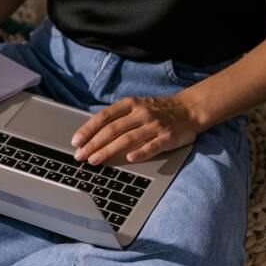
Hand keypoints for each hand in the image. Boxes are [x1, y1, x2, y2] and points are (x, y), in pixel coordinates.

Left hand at [70, 95, 198, 164]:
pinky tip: (129, 159)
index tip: (76, 141)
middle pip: (112, 129)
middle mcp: (141, 113)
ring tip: (95, 160)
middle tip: (80, 156)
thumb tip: (92, 134)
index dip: (88, 129)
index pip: (104, 117)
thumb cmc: (157, 110)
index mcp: (130, 104)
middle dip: (94, 144)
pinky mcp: (168, 137)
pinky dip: (140, 152)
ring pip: (128, 138)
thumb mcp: (136, 106)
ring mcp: (155, 125)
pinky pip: (152, 146)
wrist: (189, 109)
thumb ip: (118, 118)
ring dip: (109, 150)